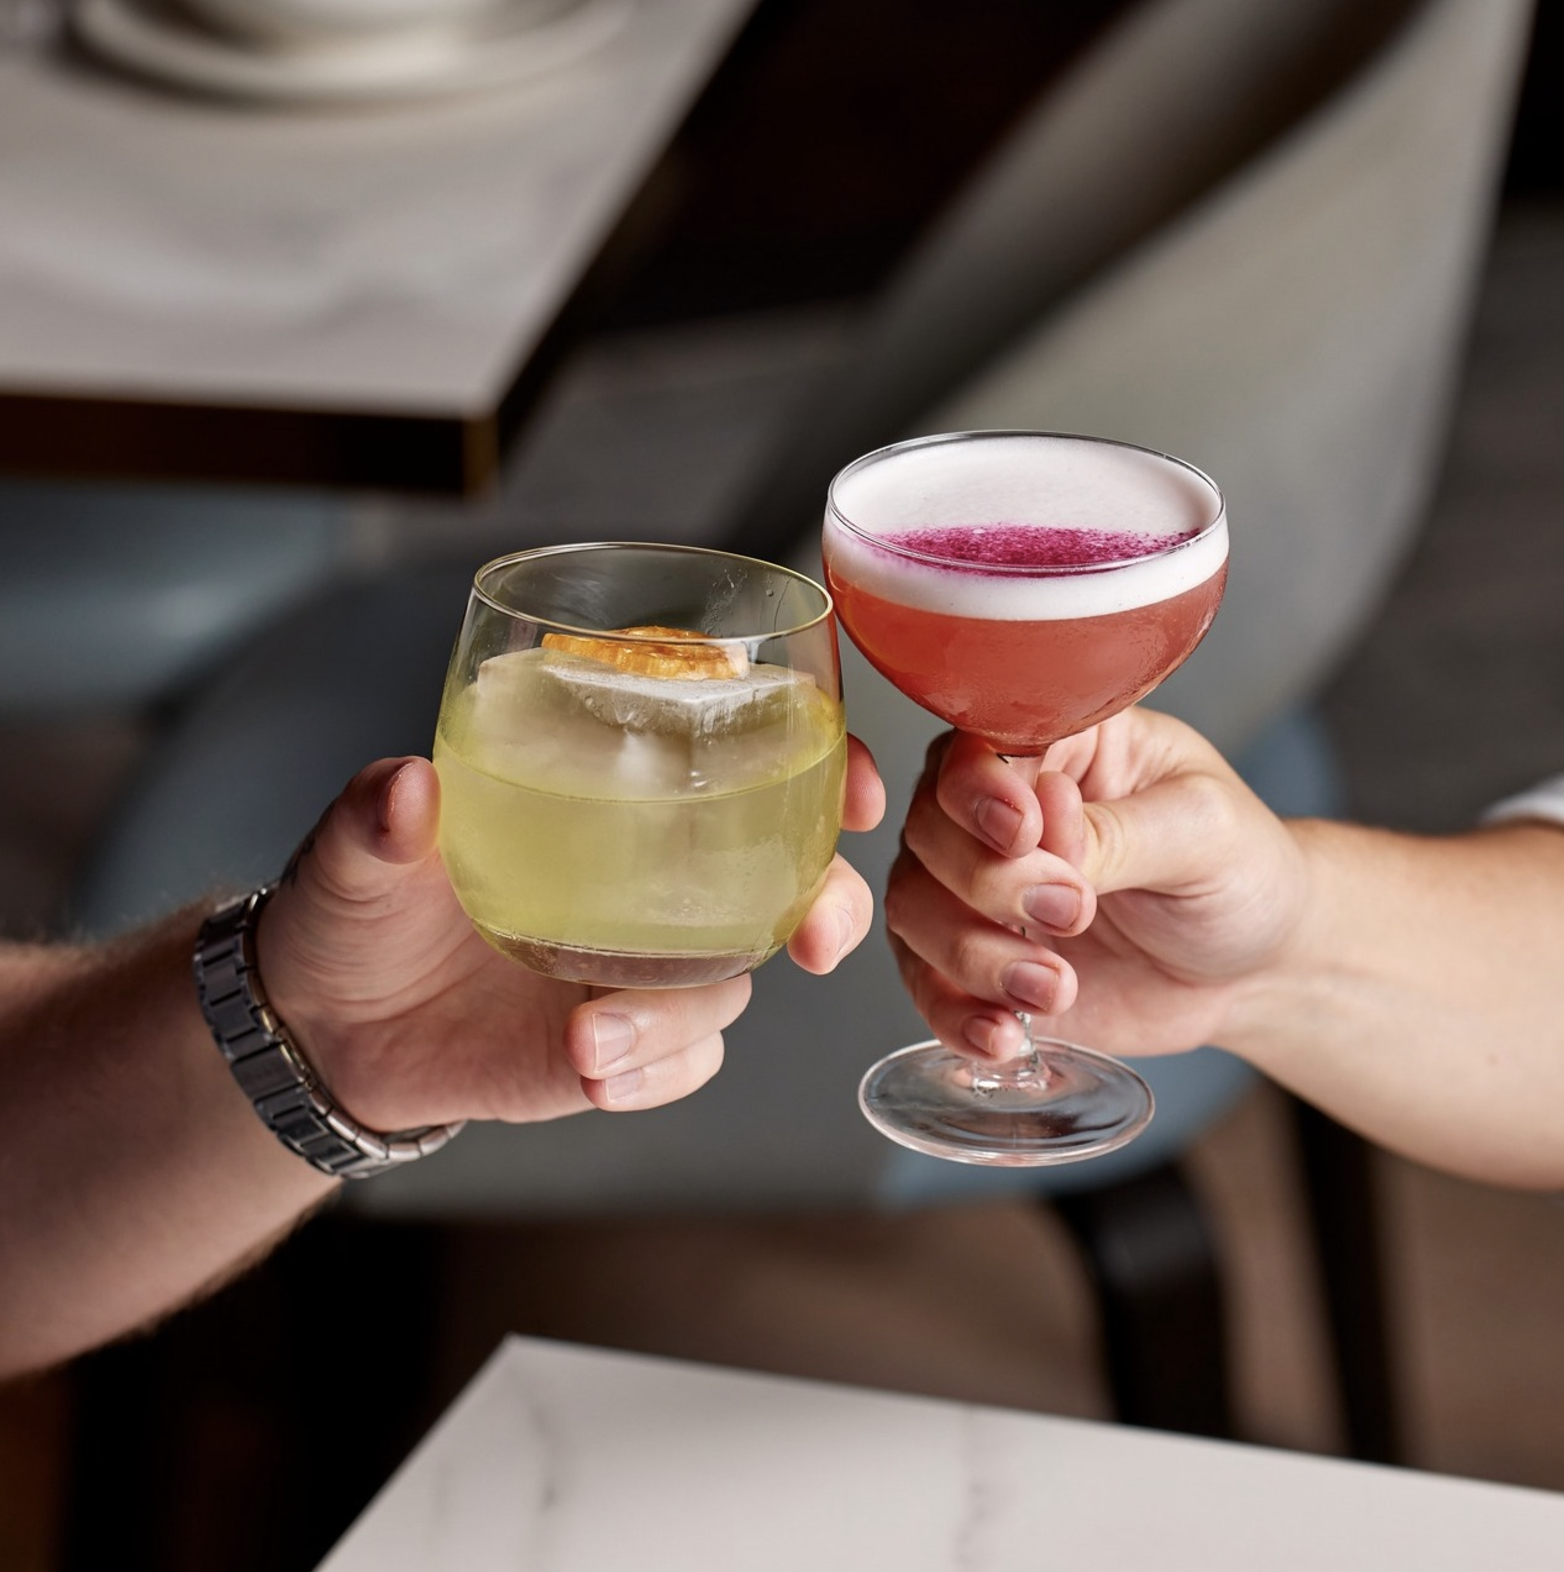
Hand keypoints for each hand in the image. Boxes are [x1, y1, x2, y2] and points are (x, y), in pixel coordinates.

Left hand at [256, 740, 884, 1130]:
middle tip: (815, 936)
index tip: (851, 784)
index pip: (740, 761)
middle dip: (830, 903)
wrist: (330, 1030)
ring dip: (683, 1015)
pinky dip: (654, 1072)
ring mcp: (643, 966)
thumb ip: (377, 818)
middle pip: (786, 879)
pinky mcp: (622, 1043)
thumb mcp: (354, 852)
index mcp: (609, 798)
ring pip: (731, 985)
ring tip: (592, 1039)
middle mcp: (649, 879)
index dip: (821, 762)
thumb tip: (406, 786)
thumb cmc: (357, 908)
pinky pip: (681, 1062)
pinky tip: (595, 1073)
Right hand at [884, 709, 1307, 1061]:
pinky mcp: (975, 963)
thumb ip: (1119, 829)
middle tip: (1072, 913)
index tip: (1023, 833)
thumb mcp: (1204, 830)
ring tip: (1055, 987)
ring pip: (913, 906)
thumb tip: (1047, 823)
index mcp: (1055, 744)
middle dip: (986, 882)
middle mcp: (995, 809)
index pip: (976, 749)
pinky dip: (954, 1013)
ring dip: (973, 955)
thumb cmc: (1240, 872)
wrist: (1257, 969)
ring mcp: (976, 888)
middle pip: (929, 828)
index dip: (978, 791)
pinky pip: (926, 985)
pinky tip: (1004, 1035)